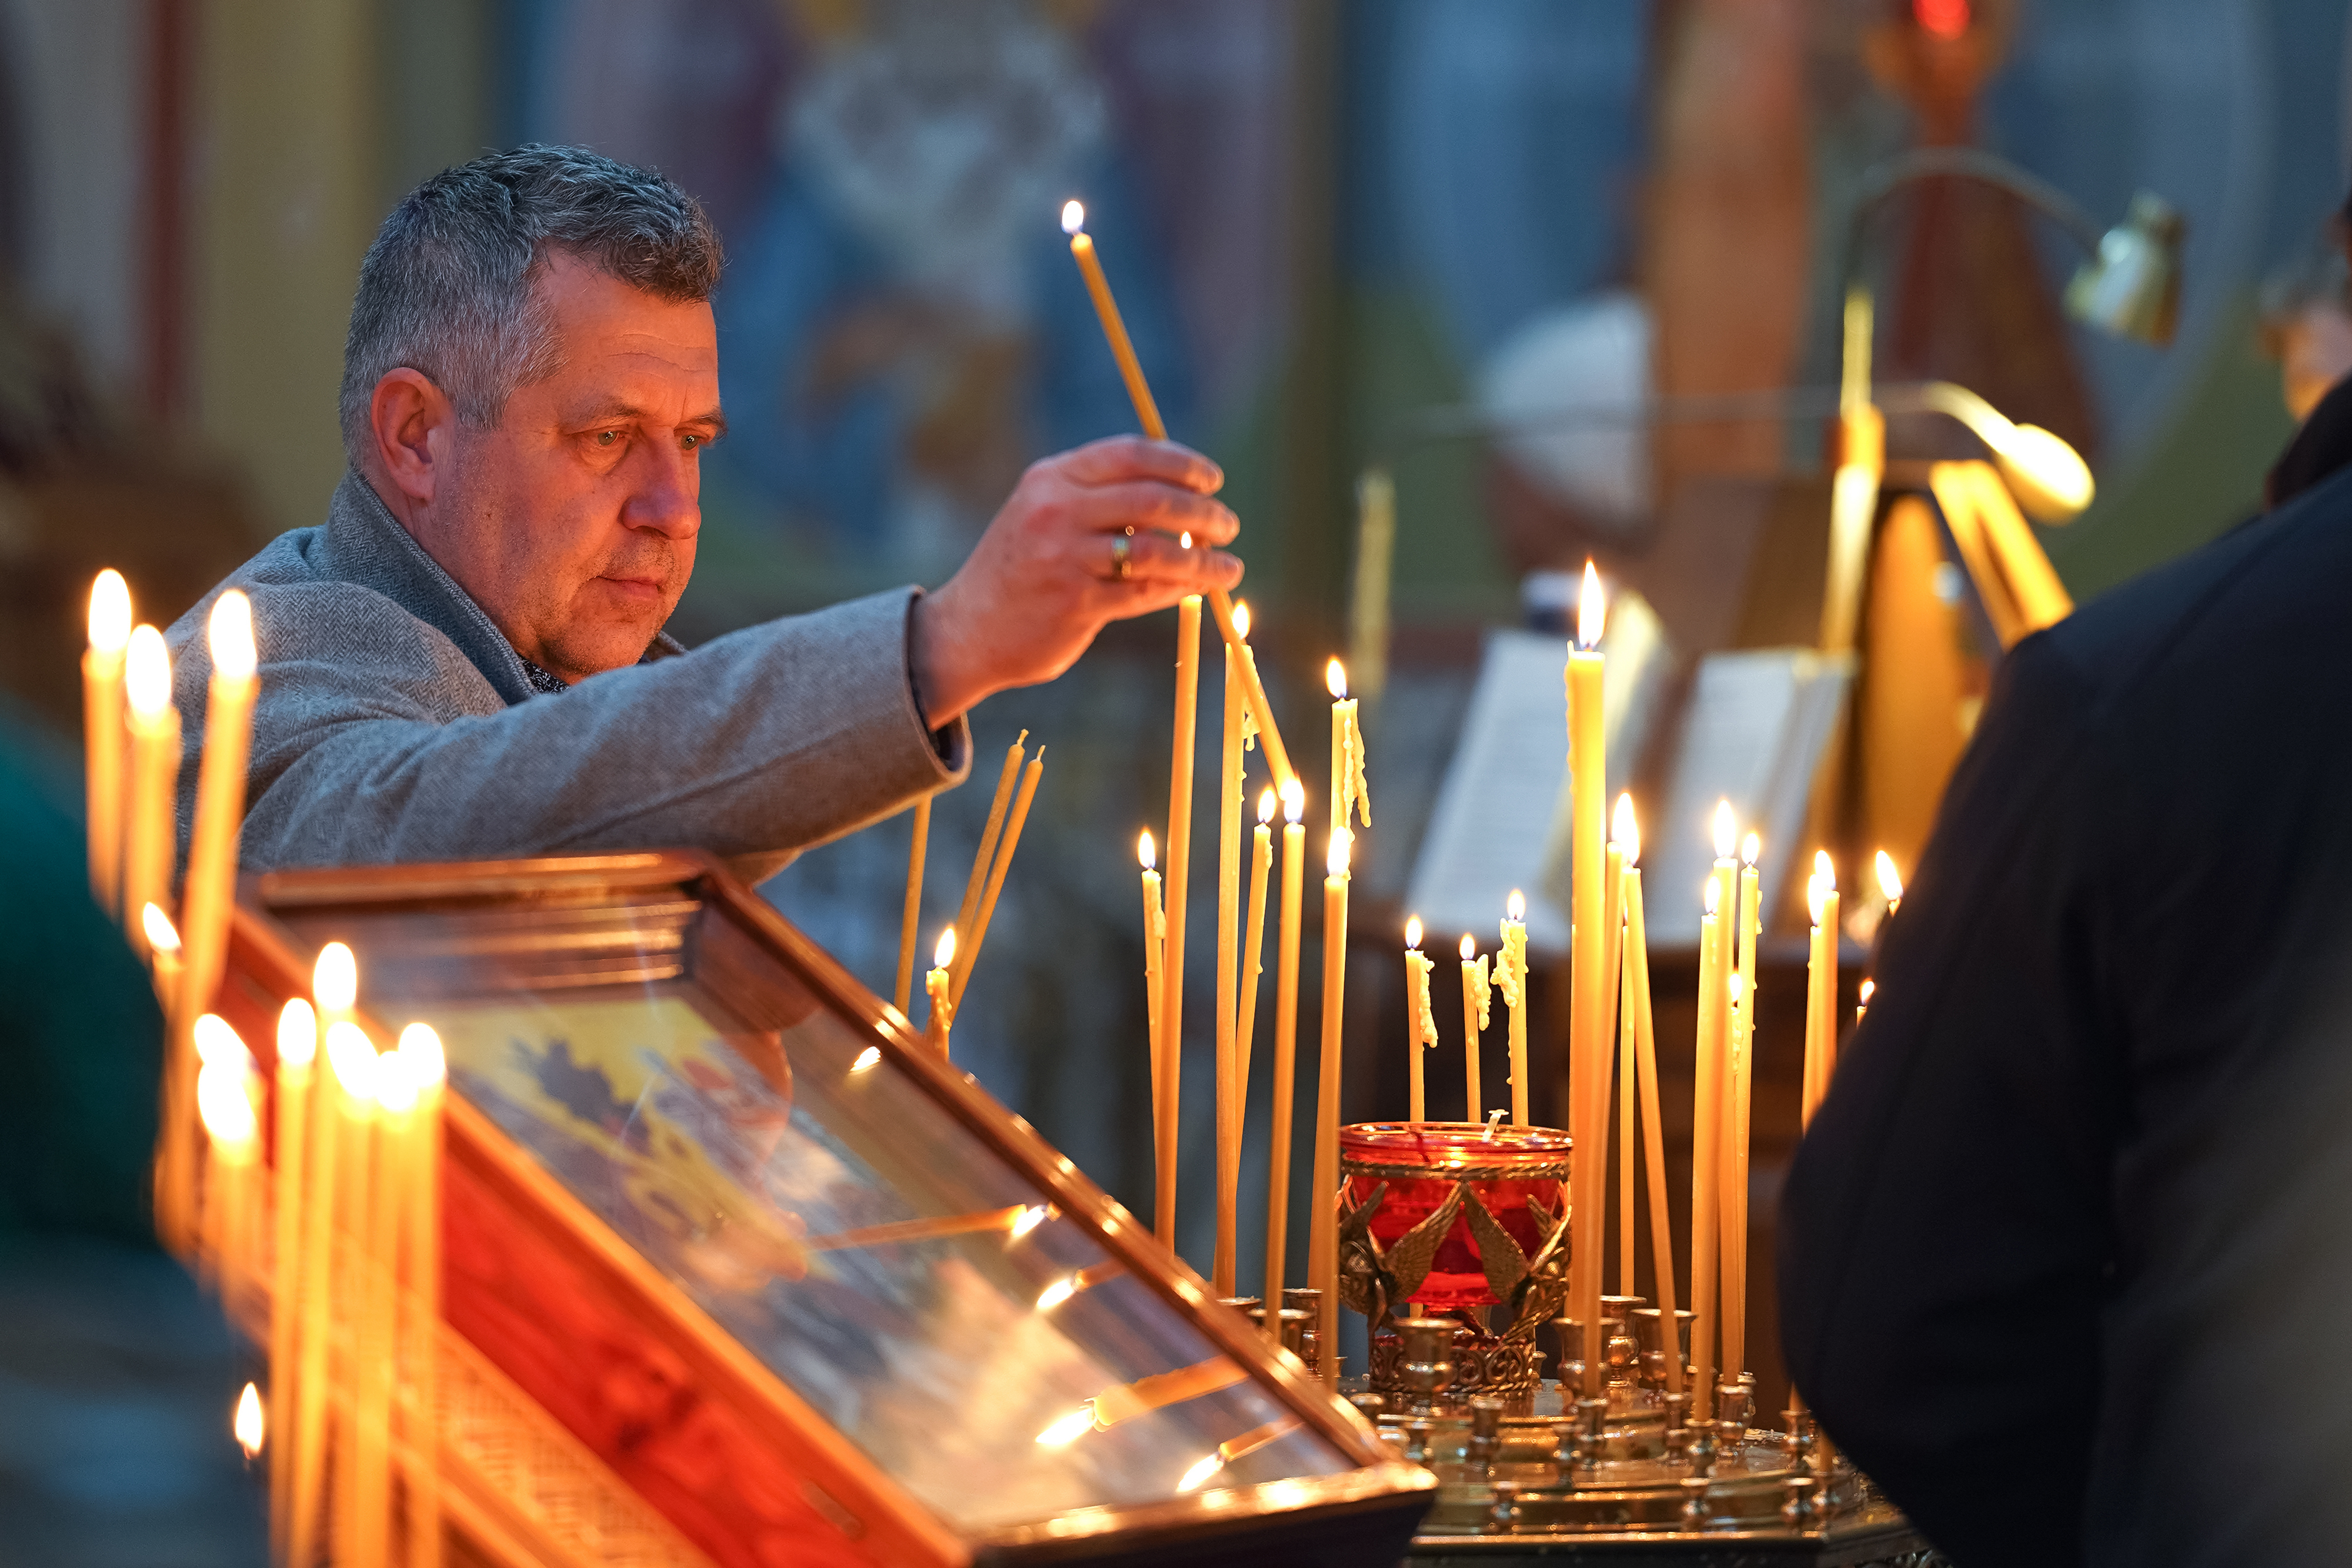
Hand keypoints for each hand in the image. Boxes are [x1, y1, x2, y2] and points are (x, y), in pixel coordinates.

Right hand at [910, 436, 1242, 724]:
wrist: (967, 630)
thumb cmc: (1021, 570)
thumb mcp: (1044, 514)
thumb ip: (1099, 499)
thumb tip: (1181, 496)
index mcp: (1052, 479)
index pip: (1130, 454)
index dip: (1180, 463)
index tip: (1212, 480)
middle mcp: (1056, 511)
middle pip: (1151, 499)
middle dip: (1202, 512)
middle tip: (1228, 525)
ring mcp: (1064, 558)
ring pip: (1157, 552)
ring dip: (1204, 560)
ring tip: (1230, 568)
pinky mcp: (1075, 604)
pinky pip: (1145, 593)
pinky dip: (1179, 590)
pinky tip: (1196, 589)